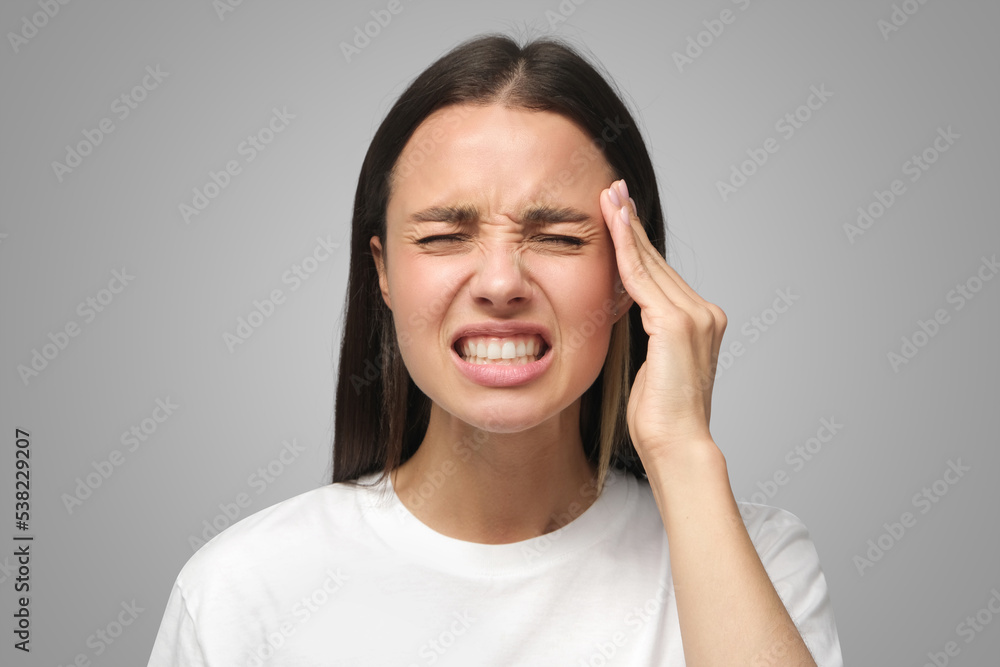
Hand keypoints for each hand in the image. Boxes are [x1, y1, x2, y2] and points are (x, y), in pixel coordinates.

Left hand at [601, 179, 727, 462]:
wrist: (677, 445)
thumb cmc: (660, 417)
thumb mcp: (653, 365)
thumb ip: (649, 334)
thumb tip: (631, 312)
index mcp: (701, 321)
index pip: (661, 275)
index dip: (638, 243)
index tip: (621, 214)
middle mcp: (704, 312)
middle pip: (657, 261)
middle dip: (632, 223)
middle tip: (613, 190)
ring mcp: (695, 315)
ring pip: (650, 263)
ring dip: (627, 226)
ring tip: (609, 196)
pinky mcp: (676, 323)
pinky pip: (642, 279)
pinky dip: (625, 250)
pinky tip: (611, 224)